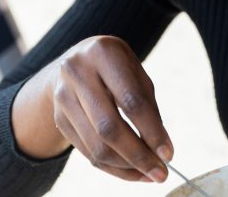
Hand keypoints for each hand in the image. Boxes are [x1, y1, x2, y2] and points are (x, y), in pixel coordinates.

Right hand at [13, 36, 172, 183]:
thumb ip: (148, 106)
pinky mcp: (59, 118)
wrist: (75, 62)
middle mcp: (77, 72)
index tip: (168, 153)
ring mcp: (63, 96)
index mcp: (103, 53)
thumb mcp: (135, 72)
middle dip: (138, 156)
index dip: (151, 131)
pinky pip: (87, 153)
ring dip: (126, 167)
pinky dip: (112, 167)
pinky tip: (131, 170)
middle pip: (109, 127)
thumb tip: (161, 149)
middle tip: (160, 173)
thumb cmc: (115, 68)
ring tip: (148, 174)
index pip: (131, 100)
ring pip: (96, 146)